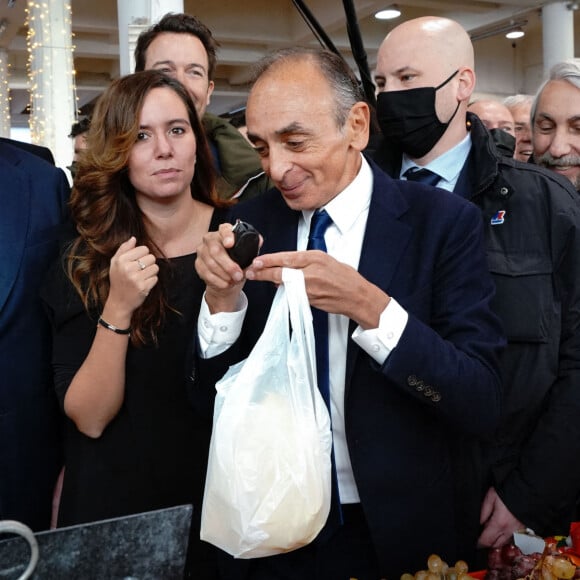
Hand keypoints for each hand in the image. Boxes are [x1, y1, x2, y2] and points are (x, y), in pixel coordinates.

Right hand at [104, 237, 158, 322]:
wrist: (119, 302)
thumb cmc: (118, 280)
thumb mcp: (115, 263)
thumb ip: (123, 249)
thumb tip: (133, 238)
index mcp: (121, 260)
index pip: (143, 248)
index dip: (143, 254)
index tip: (137, 261)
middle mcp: (128, 269)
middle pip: (151, 257)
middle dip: (148, 263)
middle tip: (140, 270)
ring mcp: (136, 278)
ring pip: (155, 267)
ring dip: (151, 272)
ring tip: (142, 277)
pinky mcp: (144, 288)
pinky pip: (155, 278)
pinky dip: (152, 281)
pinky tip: (144, 284)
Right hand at [195, 223, 246, 312]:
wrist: (228, 277)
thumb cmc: (239, 261)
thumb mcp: (248, 253)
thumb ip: (253, 246)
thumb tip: (259, 240)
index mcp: (223, 232)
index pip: (224, 229)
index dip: (227, 236)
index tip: (230, 244)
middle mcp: (210, 239)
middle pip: (216, 250)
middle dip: (228, 265)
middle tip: (239, 275)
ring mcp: (202, 251)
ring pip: (211, 263)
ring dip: (224, 274)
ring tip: (234, 280)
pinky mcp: (198, 264)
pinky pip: (206, 273)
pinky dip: (218, 280)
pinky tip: (226, 284)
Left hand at [246, 250, 389, 327]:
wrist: (356, 296)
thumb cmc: (344, 277)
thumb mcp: (326, 260)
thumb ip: (307, 260)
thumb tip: (288, 262)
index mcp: (315, 258)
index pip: (286, 258)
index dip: (269, 260)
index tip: (257, 260)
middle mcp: (310, 273)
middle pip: (280, 272)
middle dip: (262, 272)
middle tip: (250, 271)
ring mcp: (309, 288)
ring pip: (284, 284)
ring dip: (271, 280)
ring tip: (258, 277)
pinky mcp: (309, 300)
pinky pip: (292, 293)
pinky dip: (284, 289)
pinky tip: (278, 286)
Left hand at [478, 487, 525, 547]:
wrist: (528, 491)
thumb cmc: (509, 492)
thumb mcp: (491, 497)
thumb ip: (483, 512)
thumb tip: (478, 523)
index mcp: (499, 523)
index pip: (486, 540)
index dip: (478, 543)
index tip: (474, 541)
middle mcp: (509, 530)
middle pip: (495, 545)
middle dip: (486, 543)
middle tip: (480, 536)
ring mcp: (517, 531)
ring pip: (503, 543)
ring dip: (495, 540)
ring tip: (489, 532)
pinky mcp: (523, 529)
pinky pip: (511, 538)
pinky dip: (504, 537)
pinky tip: (500, 529)